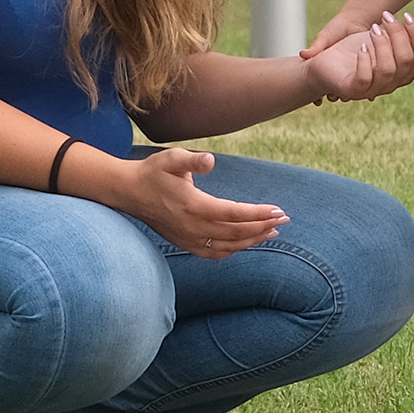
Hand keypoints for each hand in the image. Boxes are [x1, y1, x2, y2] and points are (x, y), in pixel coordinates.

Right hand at [109, 144, 288, 258]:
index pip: (233, 213)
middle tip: (284, 219)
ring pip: (228, 246)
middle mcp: (192, 226)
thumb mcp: (171, 158)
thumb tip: (210, 160)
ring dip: (252, 240)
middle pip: (236, 232)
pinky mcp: (185, 243)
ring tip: (271, 232)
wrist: (129, 192)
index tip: (278, 210)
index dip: (258, 214)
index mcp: (193, 205)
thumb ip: (192, 160)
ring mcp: (188, 238)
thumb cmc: (153, 172)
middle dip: (263, 226)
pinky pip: (214, 253)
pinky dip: (233, 250)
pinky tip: (245, 242)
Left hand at [304, 9, 413, 105]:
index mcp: (404, 71)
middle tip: (385, 17)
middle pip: (407, 60)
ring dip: (382, 45)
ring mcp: (373, 88)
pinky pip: (365, 79)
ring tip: (373, 29)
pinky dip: (364, 61)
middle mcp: (392, 83)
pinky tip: (361, 47)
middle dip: (398, 35)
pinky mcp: (352, 89)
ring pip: (389, 70)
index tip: (406, 16)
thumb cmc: (357, 48)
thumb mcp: (386, 36)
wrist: (325, 60)